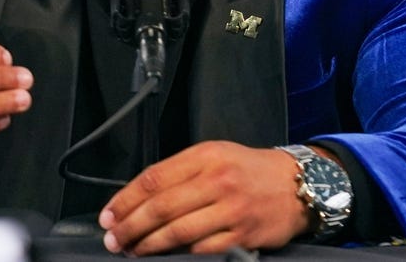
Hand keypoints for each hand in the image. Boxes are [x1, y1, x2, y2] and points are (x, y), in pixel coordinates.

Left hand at [98, 141, 313, 255]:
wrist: (296, 184)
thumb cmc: (249, 169)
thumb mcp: (215, 154)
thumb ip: (181, 171)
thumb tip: (140, 195)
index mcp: (205, 156)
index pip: (154, 177)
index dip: (126, 199)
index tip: (109, 213)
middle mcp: (217, 180)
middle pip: (161, 206)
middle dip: (130, 225)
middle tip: (113, 238)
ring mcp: (230, 209)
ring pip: (178, 231)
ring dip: (148, 244)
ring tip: (132, 250)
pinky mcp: (242, 235)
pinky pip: (202, 249)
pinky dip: (179, 255)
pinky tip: (165, 256)